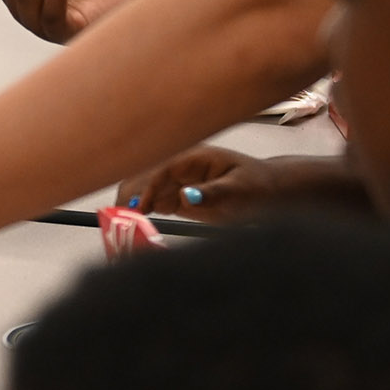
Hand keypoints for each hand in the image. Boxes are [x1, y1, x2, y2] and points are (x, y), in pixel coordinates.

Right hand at [120, 151, 366, 220]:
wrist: (271, 193)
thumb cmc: (259, 186)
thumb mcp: (240, 190)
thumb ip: (214, 193)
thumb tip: (186, 196)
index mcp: (193, 158)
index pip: (161, 170)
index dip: (147, 188)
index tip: (139, 209)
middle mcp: (180, 168)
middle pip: (143, 177)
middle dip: (129, 197)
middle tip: (119, 221)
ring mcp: (177, 183)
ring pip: (144, 192)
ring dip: (131, 208)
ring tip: (122, 231)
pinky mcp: (178, 199)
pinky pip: (153, 205)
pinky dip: (141, 216)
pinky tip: (134, 230)